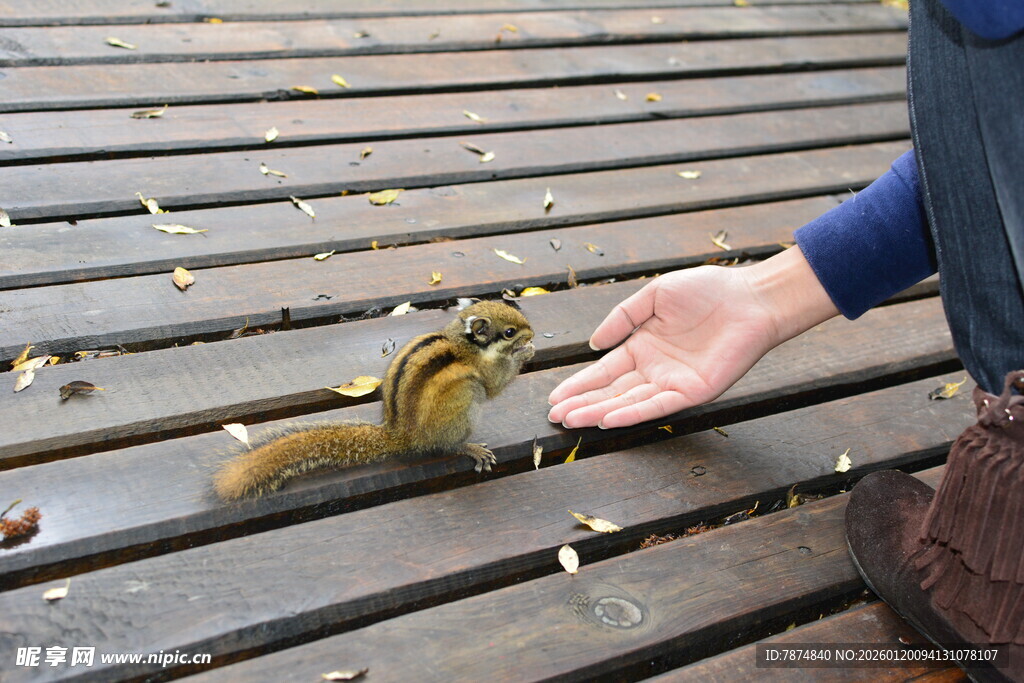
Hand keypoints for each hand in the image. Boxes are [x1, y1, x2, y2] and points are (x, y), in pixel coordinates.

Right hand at [547, 246, 838, 428]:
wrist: (750, 298)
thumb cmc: (707, 290)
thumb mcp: (654, 295)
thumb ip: (623, 317)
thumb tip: (594, 343)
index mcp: (643, 346)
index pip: (604, 371)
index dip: (579, 384)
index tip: (555, 398)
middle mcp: (654, 369)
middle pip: (611, 392)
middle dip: (582, 404)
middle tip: (555, 417)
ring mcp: (672, 383)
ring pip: (628, 402)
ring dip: (599, 412)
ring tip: (572, 421)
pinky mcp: (692, 391)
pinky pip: (658, 406)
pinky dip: (633, 413)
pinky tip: (610, 419)